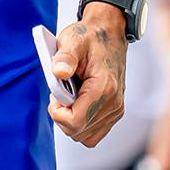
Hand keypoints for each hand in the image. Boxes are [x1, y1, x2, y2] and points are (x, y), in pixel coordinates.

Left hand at [48, 8, 126, 144]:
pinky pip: (93, 133)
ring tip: (69, 96)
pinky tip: (77, 103)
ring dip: (70, 120)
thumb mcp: (73, 40)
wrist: (109, 34)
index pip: (75, 122)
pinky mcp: (114, 113)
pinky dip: (81, 124)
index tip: (54, 96)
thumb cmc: (90, 37)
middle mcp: (113, 103)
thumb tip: (58, 72)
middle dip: (62, 116)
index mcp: (104, 87)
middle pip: (77, 131)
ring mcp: (115, 110)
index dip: (57, 113)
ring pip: (84, 136)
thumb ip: (65, 57)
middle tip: (61, 92)